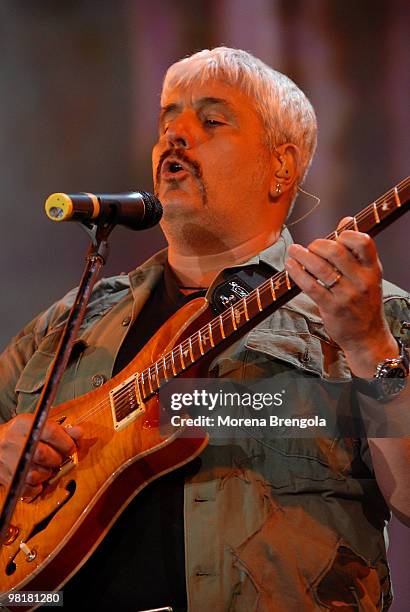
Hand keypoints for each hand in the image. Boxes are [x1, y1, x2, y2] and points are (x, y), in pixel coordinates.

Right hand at [0, 413, 82, 497]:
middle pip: (43, 454)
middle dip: (57, 458)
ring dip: (47, 473)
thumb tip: (79, 433)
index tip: (71, 447)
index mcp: (24, 424)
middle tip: (58, 458)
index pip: (50, 432)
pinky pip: (27, 488)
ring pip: (35, 474)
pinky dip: (37, 487)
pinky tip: (38, 479)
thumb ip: (60, 430)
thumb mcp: (38, 426)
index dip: (66, 441)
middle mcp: (13, 441)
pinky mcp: (6, 478)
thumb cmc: (21, 434)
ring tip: (47, 467)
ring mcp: (8, 461)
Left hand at [285, 218, 397, 375]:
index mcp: (372, 269)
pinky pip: (310, 286)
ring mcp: (347, 295)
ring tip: (293, 251)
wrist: (367, 336)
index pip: (363, 242)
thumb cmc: (365, 302)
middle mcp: (362, 280)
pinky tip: (290, 266)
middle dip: (317, 245)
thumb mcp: (368, 275)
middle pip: (336, 252)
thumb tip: (346, 221)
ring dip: (302, 256)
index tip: (334, 236)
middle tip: (310, 247)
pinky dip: (297, 273)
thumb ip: (356, 250)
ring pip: (320, 268)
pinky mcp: (331, 307)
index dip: (346, 234)